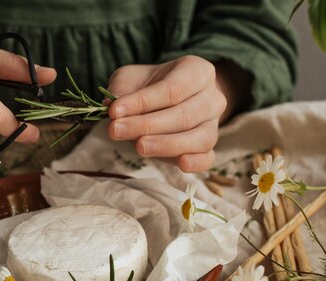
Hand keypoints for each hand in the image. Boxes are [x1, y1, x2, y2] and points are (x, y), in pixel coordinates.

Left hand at [106, 56, 227, 172]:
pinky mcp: (209, 148)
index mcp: (197, 71)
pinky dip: (196, 163)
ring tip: (138, 147)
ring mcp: (213, 124)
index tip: (114, 112)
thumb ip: (121, 89)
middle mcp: (212, 96)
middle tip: (115, 131)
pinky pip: (208, 158)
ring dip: (166, 145)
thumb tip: (111, 105)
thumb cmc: (148, 87)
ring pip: (199, 138)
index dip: (143, 102)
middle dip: (147, 125)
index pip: (172, 88)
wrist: (165, 102)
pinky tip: (181, 164)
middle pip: (184, 115)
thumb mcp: (131, 79)